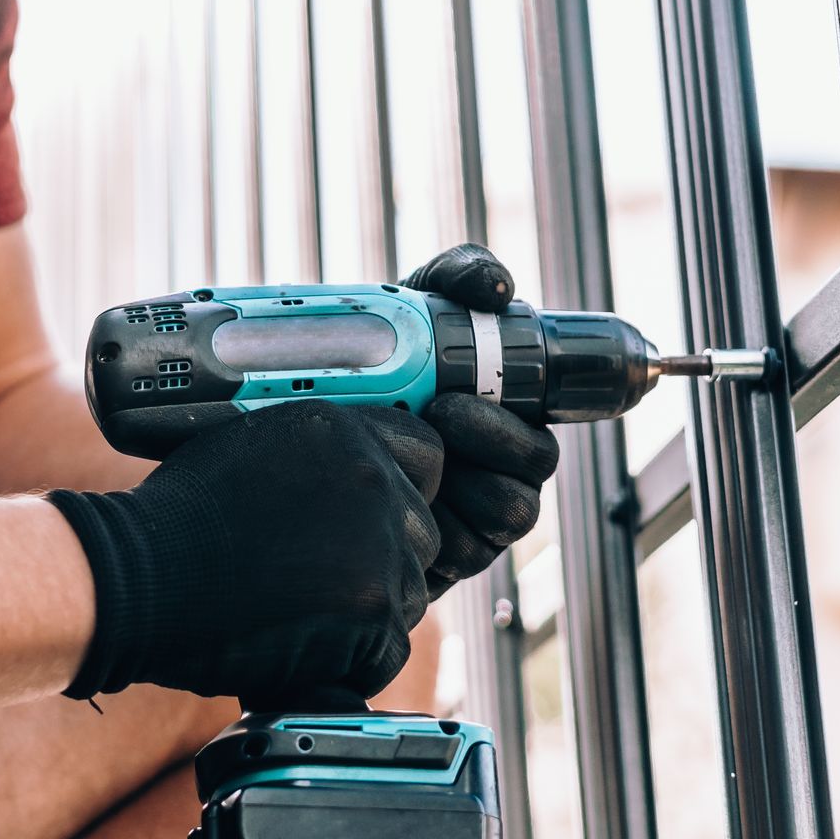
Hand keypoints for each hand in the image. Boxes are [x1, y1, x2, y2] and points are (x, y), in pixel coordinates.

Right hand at [48, 401, 444, 708]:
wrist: (139, 579)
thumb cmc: (179, 519)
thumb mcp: (253, 447)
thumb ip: (318, 457)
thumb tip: (351, 478)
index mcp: (345, 432)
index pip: (427, 458)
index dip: (404, 493)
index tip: (374, 518)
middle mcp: (373, 480)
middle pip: (422, 532)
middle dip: (384, 559)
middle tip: (321, 577)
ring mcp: (377, 546)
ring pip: (408, 592)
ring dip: (368, 611)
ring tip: (300, 611)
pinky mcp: (370, 611)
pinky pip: (388, 646)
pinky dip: (353, 657)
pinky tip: (301, 644)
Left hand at [402, 244, 561, 593]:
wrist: (297, 428)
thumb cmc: (378, 366)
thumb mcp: (412, 309)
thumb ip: (458, 277)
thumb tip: (499, 288)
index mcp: (506, 422)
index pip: (543, 433)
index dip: (514, 426)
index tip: (453, 396)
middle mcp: (499, 475)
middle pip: (530, 480)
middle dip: (485, 446)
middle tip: (429, 415)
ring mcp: (472, 523)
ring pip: (500, 520)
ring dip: (450, 487)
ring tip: (397, 457)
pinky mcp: (440, 561)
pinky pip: (453, 557)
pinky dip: (417, 529)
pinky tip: (381, 501)